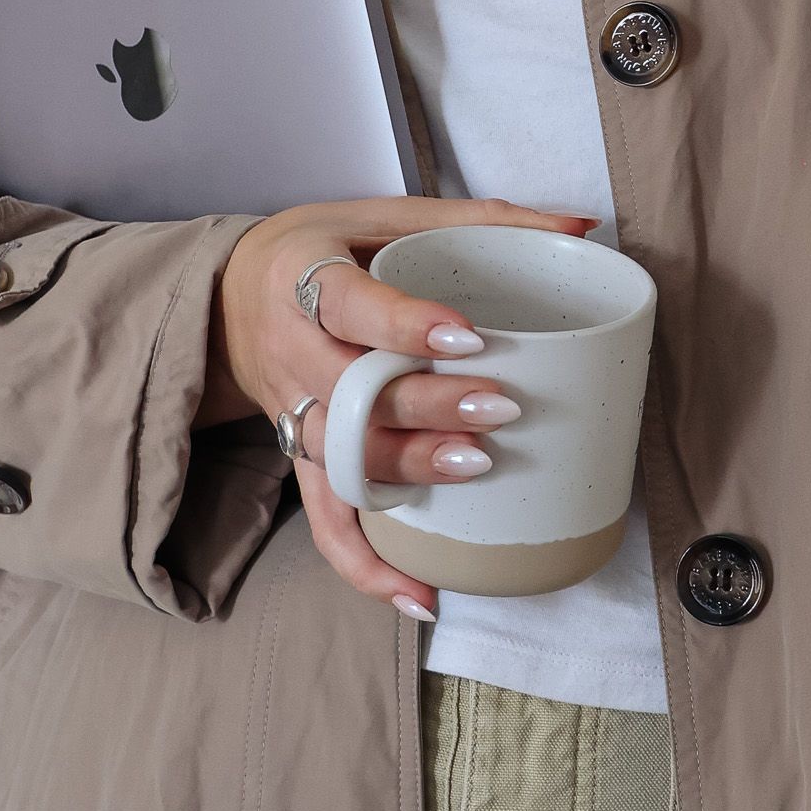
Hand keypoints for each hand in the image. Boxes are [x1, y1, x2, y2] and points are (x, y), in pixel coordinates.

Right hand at [195, 195, 598, 616]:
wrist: (228, 297)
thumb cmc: (323, 250)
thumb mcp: (384, 214)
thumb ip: (480, 218)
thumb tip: (582, 224)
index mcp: (305, 277)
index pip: (349, 305)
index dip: (403, 324)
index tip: (467, 337)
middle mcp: (291, 349)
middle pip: (350, 391)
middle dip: (424, 406)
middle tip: (499, 409)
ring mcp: (294, 412)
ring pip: (342, 456)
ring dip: (408, 468)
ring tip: (477, 466)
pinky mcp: (300, 460)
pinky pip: (325, 521)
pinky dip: (366, 565)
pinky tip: (420, 595)